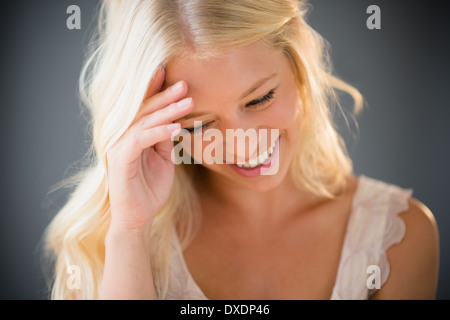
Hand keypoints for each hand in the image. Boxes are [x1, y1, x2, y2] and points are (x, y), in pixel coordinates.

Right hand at [105, 68, 192, 233]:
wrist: (138, 217)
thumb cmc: (150, 188)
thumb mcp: (164, 159)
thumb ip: (165, 139)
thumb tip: (176, 120)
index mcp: (132, 135)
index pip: (145, 109)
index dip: (156, 91)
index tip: (173, 76)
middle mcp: (122, 136)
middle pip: (145, 110)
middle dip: (166, 97)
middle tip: (185, 84)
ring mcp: (118, 146)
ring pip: (144, 122)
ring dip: (167, 112)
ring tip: (188, 102)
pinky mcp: (119, 158)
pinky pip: (140, 139)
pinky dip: (159, 132)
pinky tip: (176, 127)